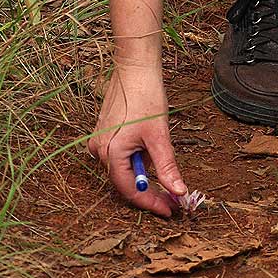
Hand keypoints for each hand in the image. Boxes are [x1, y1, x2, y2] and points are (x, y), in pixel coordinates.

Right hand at [88, 66, 186, 217]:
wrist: (135, 67)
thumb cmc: (145, 96)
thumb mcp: (159, 135)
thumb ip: (166, 167)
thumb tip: (178, 192)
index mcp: (110, 152)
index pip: (130, 190)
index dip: (151, 202)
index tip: (170, 210)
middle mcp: (100, 150)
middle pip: (126, 181)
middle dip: (151, 189)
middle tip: (173, 198)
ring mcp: (100, 141)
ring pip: (125, 168)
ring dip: (145, 172)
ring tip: (163, 164)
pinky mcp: (105, 133)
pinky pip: (121, 155)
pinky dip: (138, 158)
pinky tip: (150, 149)